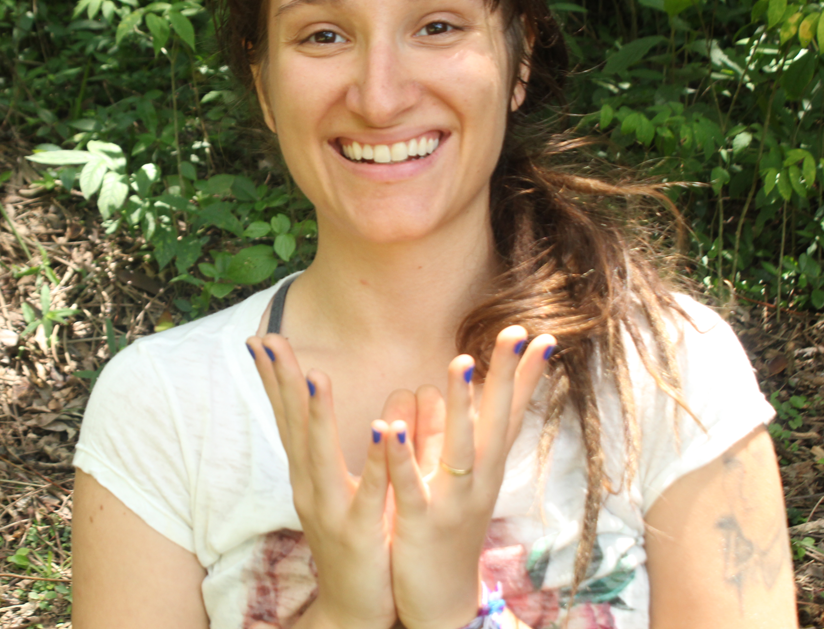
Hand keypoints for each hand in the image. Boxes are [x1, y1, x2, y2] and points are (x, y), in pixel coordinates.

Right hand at [249, 333, 397, 628]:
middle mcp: (309, 487)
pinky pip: (370, 493)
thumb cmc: (349, 539)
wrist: (353, 607)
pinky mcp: (361, 532)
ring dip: (318, 415)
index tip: (262, 338)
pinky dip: (375, 461)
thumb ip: (328, 449)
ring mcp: (332, 510)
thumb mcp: (333, 489)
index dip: (274, 378)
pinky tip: (382, 431)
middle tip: (270, 340)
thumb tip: (317, 407)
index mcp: (306, 474)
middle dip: (282, 382)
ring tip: (317, 375)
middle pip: (292, 426)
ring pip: (322, 456)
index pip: (285, 417)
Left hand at [386, 328, 550, 628]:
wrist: (442, 600)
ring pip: (459, 446)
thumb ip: (466, 434)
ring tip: (460, 362)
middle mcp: (478, 480)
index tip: (541, 333)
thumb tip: (472, 386)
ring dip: (459, 405)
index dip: (524, 375)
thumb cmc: (450, 528)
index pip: (509, 412)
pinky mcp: (421, 524)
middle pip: (495, 419)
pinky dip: (401, 457)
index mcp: (486, 467)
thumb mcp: (465, 479)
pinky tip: (389, 428)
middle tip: (514, 331)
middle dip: (504, 374)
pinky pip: (410, 486)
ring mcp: (453, 501)